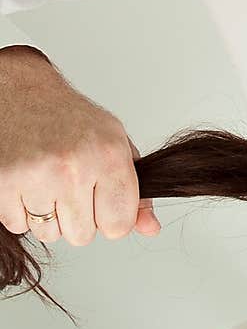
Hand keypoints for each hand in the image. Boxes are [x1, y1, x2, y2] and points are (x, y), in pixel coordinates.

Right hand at [0, 47, 160, 244]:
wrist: (21, 93)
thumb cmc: (68, 118)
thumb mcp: (114, 144)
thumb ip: (134, 190)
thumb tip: (150, 228)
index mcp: (108, 155)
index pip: (119, 225)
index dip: (111, 219)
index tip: (102, 201)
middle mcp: (74, 167)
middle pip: (82, 235)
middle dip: (77, 217)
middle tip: (68, 183)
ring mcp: (36, 177)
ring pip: (50, 234)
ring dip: (48, 215)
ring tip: (45, 180)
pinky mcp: (4, 185)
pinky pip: (20, 226)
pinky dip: (21, 210)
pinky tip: (26, 181)